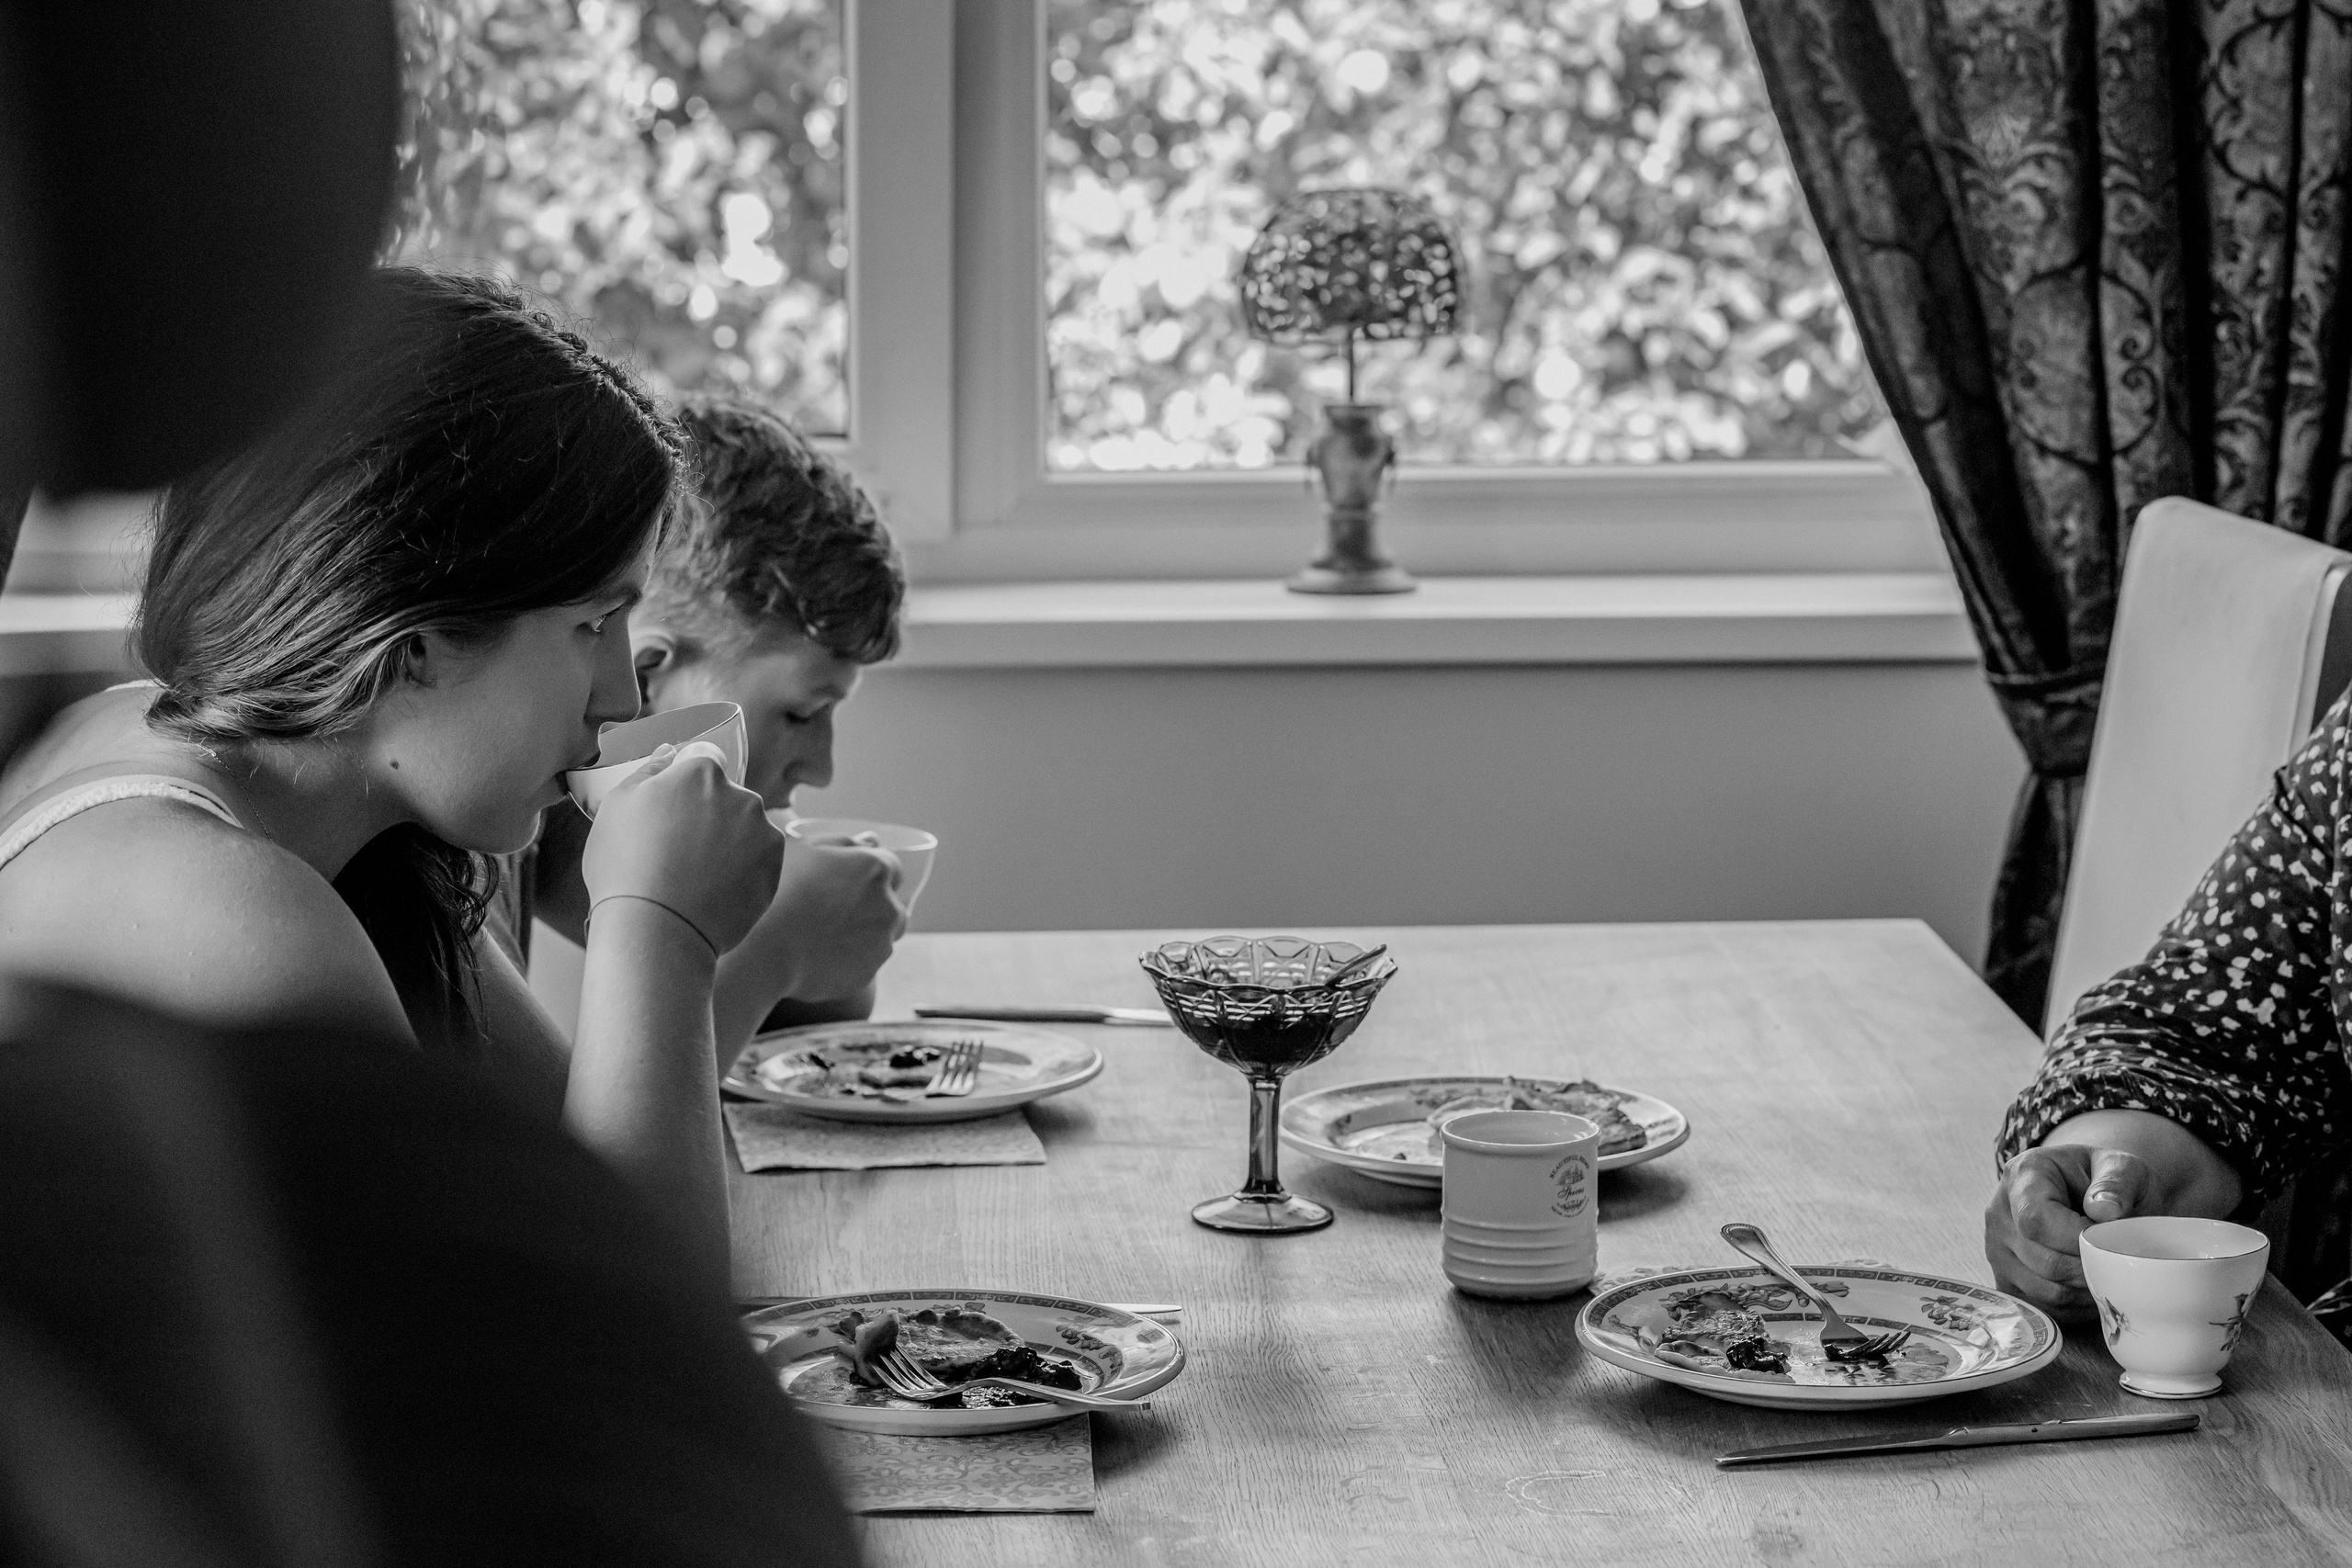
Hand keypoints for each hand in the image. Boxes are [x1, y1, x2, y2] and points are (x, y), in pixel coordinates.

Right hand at [580, 743, 782, 954]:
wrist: (654, 931)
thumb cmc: (624, 867)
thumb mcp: (616, 807)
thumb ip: (648, 771)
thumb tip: (669, 753)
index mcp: (701, 772)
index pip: (704, 758)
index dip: (687, 780)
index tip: (673, 806)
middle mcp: (741, 795)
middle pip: (726, 796)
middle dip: (708, 813)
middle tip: (677, 850)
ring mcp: (762, 833)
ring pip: (744, 828)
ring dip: (728, 842)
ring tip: (694, 875)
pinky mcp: (774, 869)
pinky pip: (758, 859)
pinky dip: (742, 870)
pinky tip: (712, 890)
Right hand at [730, 834, 906, 1000]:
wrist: (764, 950)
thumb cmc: (778, 892)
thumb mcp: (803, 850)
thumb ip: (844, 842)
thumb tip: (872, 841)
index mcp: (876, 869)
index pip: (892, 868)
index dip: (868, 874)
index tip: (844, 882)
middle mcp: (889, 905)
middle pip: (891, 903)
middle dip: (871, 904)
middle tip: (831, 910)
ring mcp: (883, 943)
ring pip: (882, 934)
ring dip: (864, 932)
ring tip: (824, 934)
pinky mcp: (870, 972)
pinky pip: (866, 961)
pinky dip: (851, 958)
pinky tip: (820, 955)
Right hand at [1984, 1143, 2157, 1316]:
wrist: (2093, 1193)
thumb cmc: (2107, 1180)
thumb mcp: (2121, 1167)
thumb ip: (2116, 1182)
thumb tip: (2104, 1212)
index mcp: (2022, 1175)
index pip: (2035, 1219)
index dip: (2075, 1240)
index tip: (2109, 1239)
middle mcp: (1999, 1212)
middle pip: (2041, 1260)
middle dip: (2088, 1268)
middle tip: (2118, 1261)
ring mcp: (1997, 1248)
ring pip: (2042, 1290)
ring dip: (2083, 1290)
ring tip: (2107, 1272)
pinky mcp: (2006, 1278)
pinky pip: (2041, 1307)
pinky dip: (2074, 1306)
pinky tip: (2090, 1286)